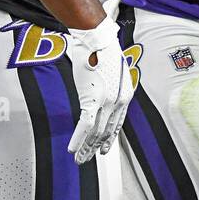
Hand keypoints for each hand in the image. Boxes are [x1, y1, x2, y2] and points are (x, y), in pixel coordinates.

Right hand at [66, 0, 137, 163]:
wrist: (98, 39)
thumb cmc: (103, 50)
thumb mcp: (112, 71)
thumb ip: (109, 85)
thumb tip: (101, 89)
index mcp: (125, 94)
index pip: (117, 123)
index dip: (109, 138)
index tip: (104, 148)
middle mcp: (118, 101)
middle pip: (106, 131)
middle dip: (96, 147)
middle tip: (89, 159)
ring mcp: (106, 101)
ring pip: (96, 132)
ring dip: (86, 148)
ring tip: (79, 159)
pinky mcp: (92, 99)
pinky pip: (85, 125)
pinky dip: (78, 139)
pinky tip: (73, 148)